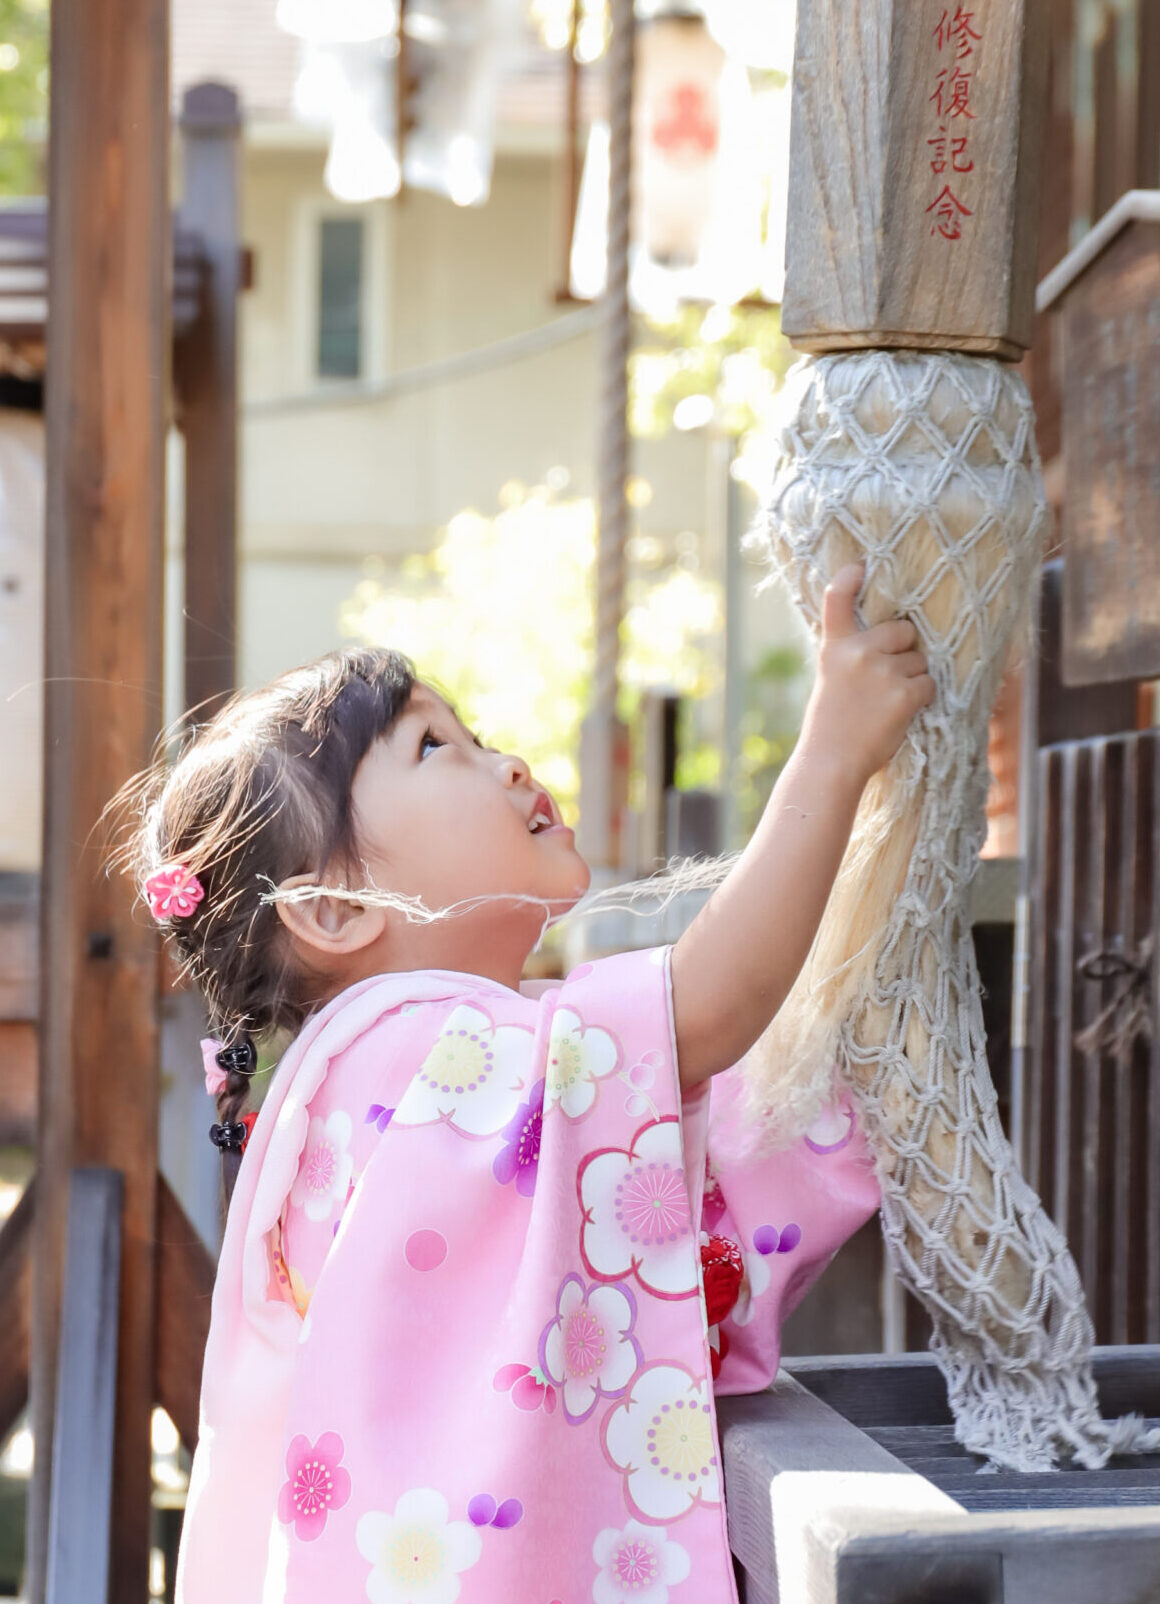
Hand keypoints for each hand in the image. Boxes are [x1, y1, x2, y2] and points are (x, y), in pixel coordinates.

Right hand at [799, 563, 934, 784]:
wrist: (831, 761)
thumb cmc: (832, 724)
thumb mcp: (832, 678)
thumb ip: (853, 654)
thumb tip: (898, 637)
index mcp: (835, 647)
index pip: (838, 600)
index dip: (849, 579)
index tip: (860, 565)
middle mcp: (858, 651)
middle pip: (903, 631)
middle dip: (903, 651)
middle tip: (884, 681)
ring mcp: (882, 670)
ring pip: (919, 661)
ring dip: (912, 680)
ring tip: (887, 704)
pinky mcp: (904, 692)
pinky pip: (929, 684)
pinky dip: (921, 699)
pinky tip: (899, 713)